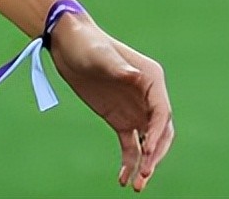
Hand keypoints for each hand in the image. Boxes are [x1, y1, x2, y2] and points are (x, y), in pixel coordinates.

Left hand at [48, 18, 174, 191]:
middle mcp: (148, 97)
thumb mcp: (100, 54)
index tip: (148, 150)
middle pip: (161, 132)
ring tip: (137, 185)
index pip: (162, 112)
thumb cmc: (86, 43)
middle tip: (145, 173)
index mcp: (151, 79)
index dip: (158, 133)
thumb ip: (118, 67)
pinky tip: (124, 180)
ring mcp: (135, 110)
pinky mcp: (120, 119)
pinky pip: (130, 146)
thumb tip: (135, 77)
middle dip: (155, 154)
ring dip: (146, 164)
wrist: (66, 43)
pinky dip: (130, 162)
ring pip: (148, 143)